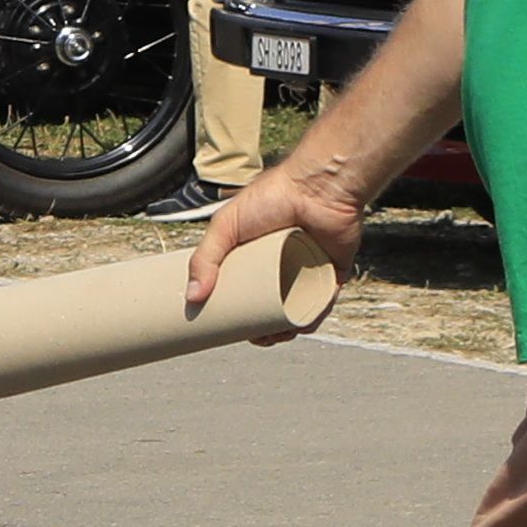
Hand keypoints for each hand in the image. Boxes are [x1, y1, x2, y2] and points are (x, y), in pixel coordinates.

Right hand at [182, 148, 364, 323]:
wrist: (317, 186)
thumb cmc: (271, 197)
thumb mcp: (226, 226)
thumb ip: (205, 258)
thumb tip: (192, 297)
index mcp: (258, 255)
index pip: (247, 289)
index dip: (238, 311)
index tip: (227, 328)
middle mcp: (284, 264)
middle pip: (274, 304)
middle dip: (267, 328)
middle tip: (256, 339)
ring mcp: (310, 268)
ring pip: (300, 307)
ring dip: (290, 327)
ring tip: (278, 336)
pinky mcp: (333, 270)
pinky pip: (325, 299)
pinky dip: (316, 314)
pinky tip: (304, 324)